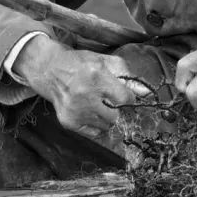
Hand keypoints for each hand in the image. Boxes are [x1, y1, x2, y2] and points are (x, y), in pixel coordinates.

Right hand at [14, 34, 140, 141]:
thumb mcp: (104, 62)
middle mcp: (85, 96)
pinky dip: (96, 125)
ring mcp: (75, 111)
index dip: (128, 98)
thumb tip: (146, 92)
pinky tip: (89, 112)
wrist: (50, 71)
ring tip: (97, 104)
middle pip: (116, 116)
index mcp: (96, 77)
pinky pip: (94, 133)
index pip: (125, 98)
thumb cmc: (80, 64)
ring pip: (106, 126)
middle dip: (116, 108)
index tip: (124, 96)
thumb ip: (127, 76)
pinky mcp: (68, 122)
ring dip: (106, 117)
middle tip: (108, 100)